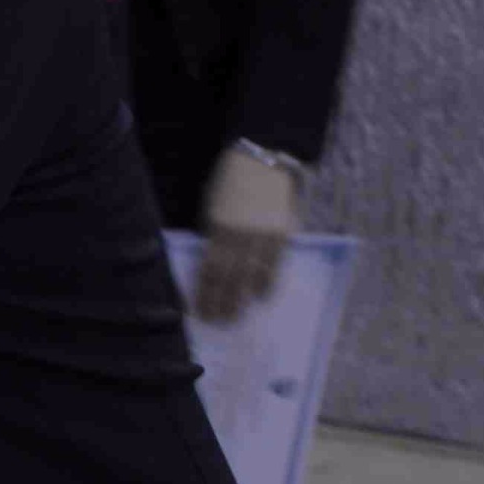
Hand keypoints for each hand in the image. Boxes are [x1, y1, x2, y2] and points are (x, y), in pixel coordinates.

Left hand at [193, 145, 299, 323]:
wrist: (262, 161)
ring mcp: (264, 235)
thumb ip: (212, 236)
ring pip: (252, 275)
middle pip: (230, 278)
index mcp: (218, 228)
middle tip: (218, 322)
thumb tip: (210, 266)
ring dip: (243, 298)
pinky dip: (267, 282)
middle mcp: (241, 235)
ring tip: (236, 316)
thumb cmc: (228, 184)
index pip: (209, 270)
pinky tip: (261, 297)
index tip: (200, 312)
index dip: (204, 293)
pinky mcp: (283, 234)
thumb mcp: (209, 207)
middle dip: (223, 302)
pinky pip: (275, 264)